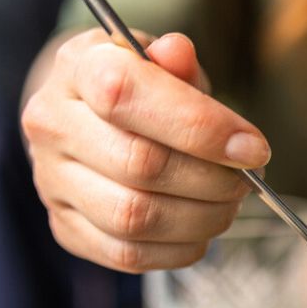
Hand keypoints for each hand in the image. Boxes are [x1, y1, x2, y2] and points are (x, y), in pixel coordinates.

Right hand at [22, 29, 269, 272]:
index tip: (254, 148)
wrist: (93, 119)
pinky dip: (180, 249)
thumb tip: (180, 53)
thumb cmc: (143, 88)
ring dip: (202, 218)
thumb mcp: (163, 62)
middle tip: (247, 180)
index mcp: (77, 69)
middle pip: (139, 164)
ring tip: (229, 204)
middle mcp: (52, 125)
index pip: (127, 95)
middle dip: (213, 179)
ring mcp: (52, 181)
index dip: (202, 127)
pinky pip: (127, 254)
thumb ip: (177, 63)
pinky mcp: (66, 228)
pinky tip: (201, 229)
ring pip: (133, 217)